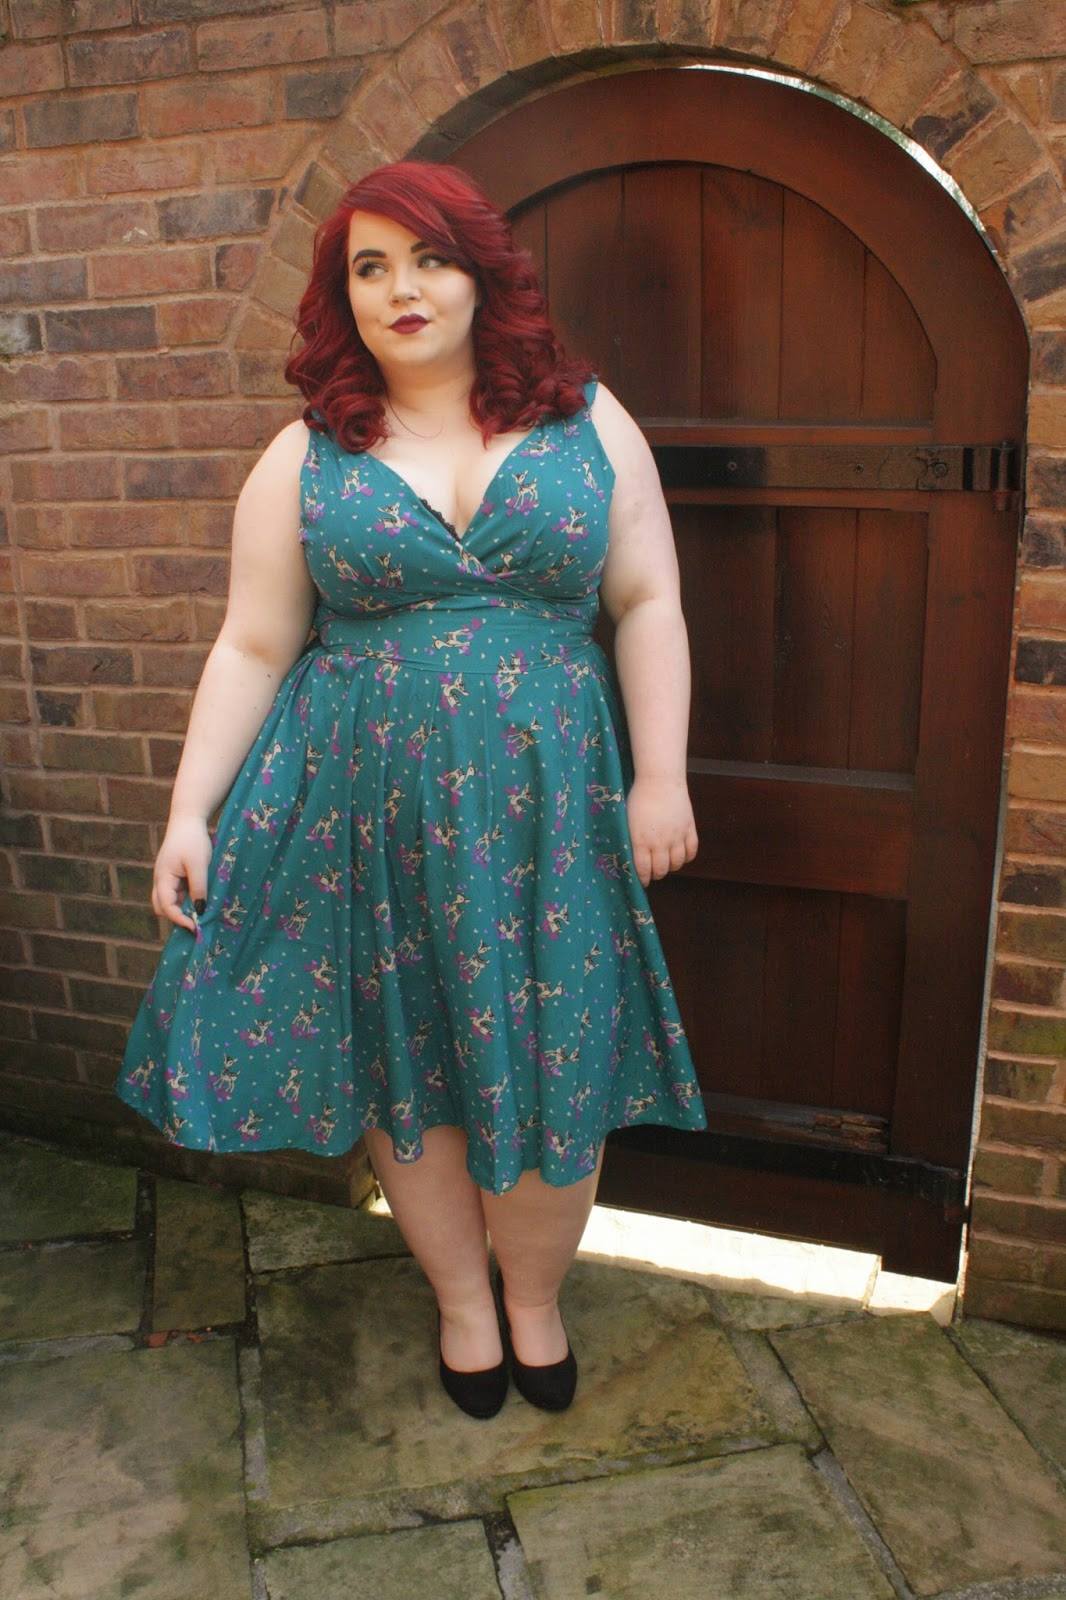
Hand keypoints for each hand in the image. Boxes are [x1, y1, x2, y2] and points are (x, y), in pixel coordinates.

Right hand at [152, 815, 212, 932]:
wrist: (188, 820)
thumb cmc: (192, 840)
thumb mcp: (198, 864)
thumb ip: (198, 887)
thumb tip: (200, 910)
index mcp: (163, 878)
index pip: (166, 907)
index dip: (179, 920)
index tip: (196, 928)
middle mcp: (161, 880)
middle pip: (162, 907)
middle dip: (177, 918)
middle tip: (197, 924)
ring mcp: (167, 878)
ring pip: (170, 901)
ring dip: (182, 909)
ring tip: (201, 915)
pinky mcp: (175, 875)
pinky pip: (177, 893)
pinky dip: (186, 900)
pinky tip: (201, 901)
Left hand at [625, 776, 698, 887]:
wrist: (660, 780)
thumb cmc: (639, 797)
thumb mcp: (629, 820)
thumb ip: (633, 839)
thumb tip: (633, 854)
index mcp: (641, 840)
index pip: (643, 869)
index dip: (643, 878)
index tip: (643, 881)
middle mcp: (660, 842)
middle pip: (661, 869)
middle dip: (657, 874)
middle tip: (654, 872)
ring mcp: (676, 836)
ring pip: (677, 863)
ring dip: (671, 867)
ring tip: (667, 863)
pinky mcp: (689, 828)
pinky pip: (691, 851)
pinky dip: (687, 858)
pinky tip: (681, 856)